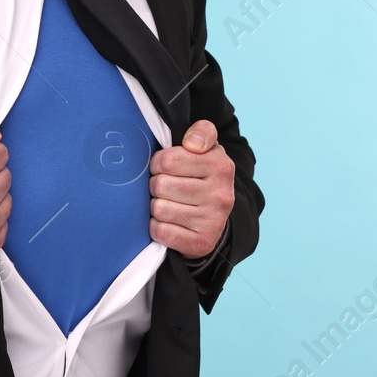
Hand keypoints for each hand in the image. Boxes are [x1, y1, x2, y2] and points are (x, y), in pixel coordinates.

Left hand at [148, 119, 234, 258]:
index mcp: (221, 165)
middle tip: (163, 187)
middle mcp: (221, 194)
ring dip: (155, 207)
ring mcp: (214, 221)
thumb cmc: (201, 176)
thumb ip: (202, 133)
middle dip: (155, 185)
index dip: (158, 162)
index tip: (164, 166)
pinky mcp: (202, 243)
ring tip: (166, 204)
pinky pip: (162, 231)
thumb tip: (192, 143)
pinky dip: (157, 227)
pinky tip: (167, 222)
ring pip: (159, 209)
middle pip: (160, 185)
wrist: (214, 218)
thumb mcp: (206, 149)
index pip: (168, 160)